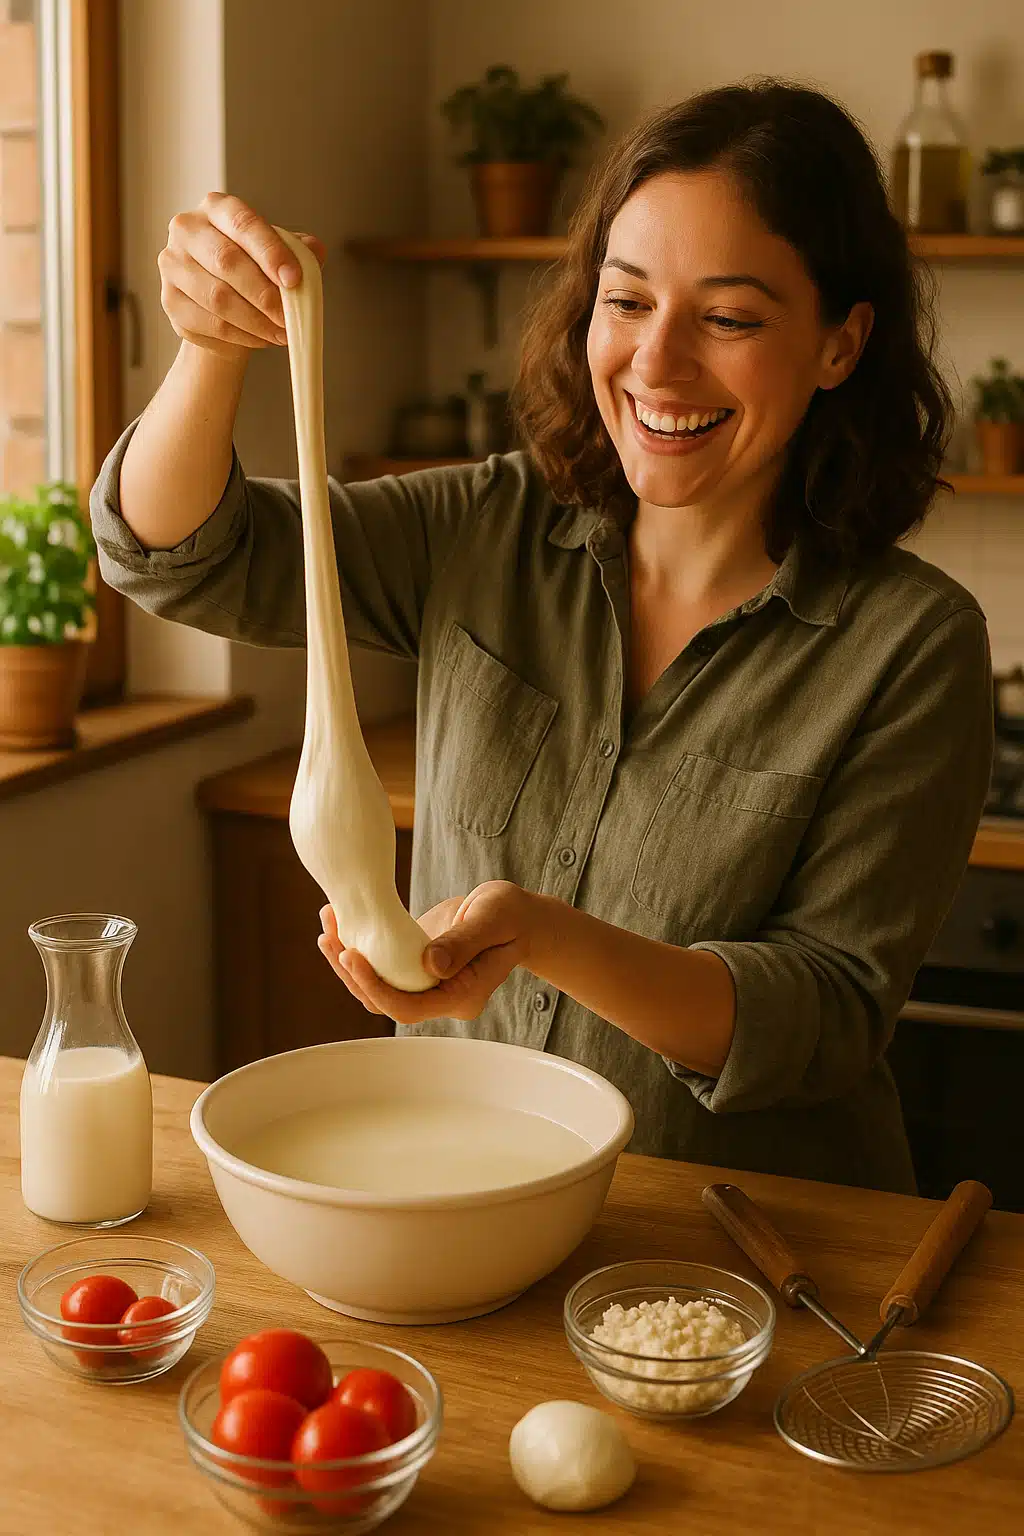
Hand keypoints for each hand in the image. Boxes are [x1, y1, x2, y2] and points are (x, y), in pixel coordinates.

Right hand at [158, 192, 326, 358]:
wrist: (224, 304)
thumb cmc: (254, 270)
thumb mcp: (280, 254)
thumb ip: (298, 251)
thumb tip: (315, 250)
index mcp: (217, 208)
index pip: (243, 224)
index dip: (270, 252)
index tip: (294, 280)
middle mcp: (187, 229)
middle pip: (226, 262)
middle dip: (264, 295)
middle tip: (289, 318)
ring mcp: (172, 264)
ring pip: (217, 298)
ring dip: (256, 322)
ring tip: (281, 333)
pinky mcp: (170, 301)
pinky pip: (210, 324)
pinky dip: (242, 336)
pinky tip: (262, 339)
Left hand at [317, 880, 537, 1024]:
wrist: (517, 917)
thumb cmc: (511, 916)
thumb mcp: (493, 919)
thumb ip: (464, 941)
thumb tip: (430, 965)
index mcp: (460, 997)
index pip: (407, 1007)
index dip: (375, 986)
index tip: (351, 955)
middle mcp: (438, 998)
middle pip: (382, 1001)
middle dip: (351, 973)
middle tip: (329, 937)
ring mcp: (425, 985)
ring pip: (375, 986)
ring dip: (346, 961)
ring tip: (327, 926)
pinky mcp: (414, 967)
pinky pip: (380, 967)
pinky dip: (358, 947)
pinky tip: (340, 921)